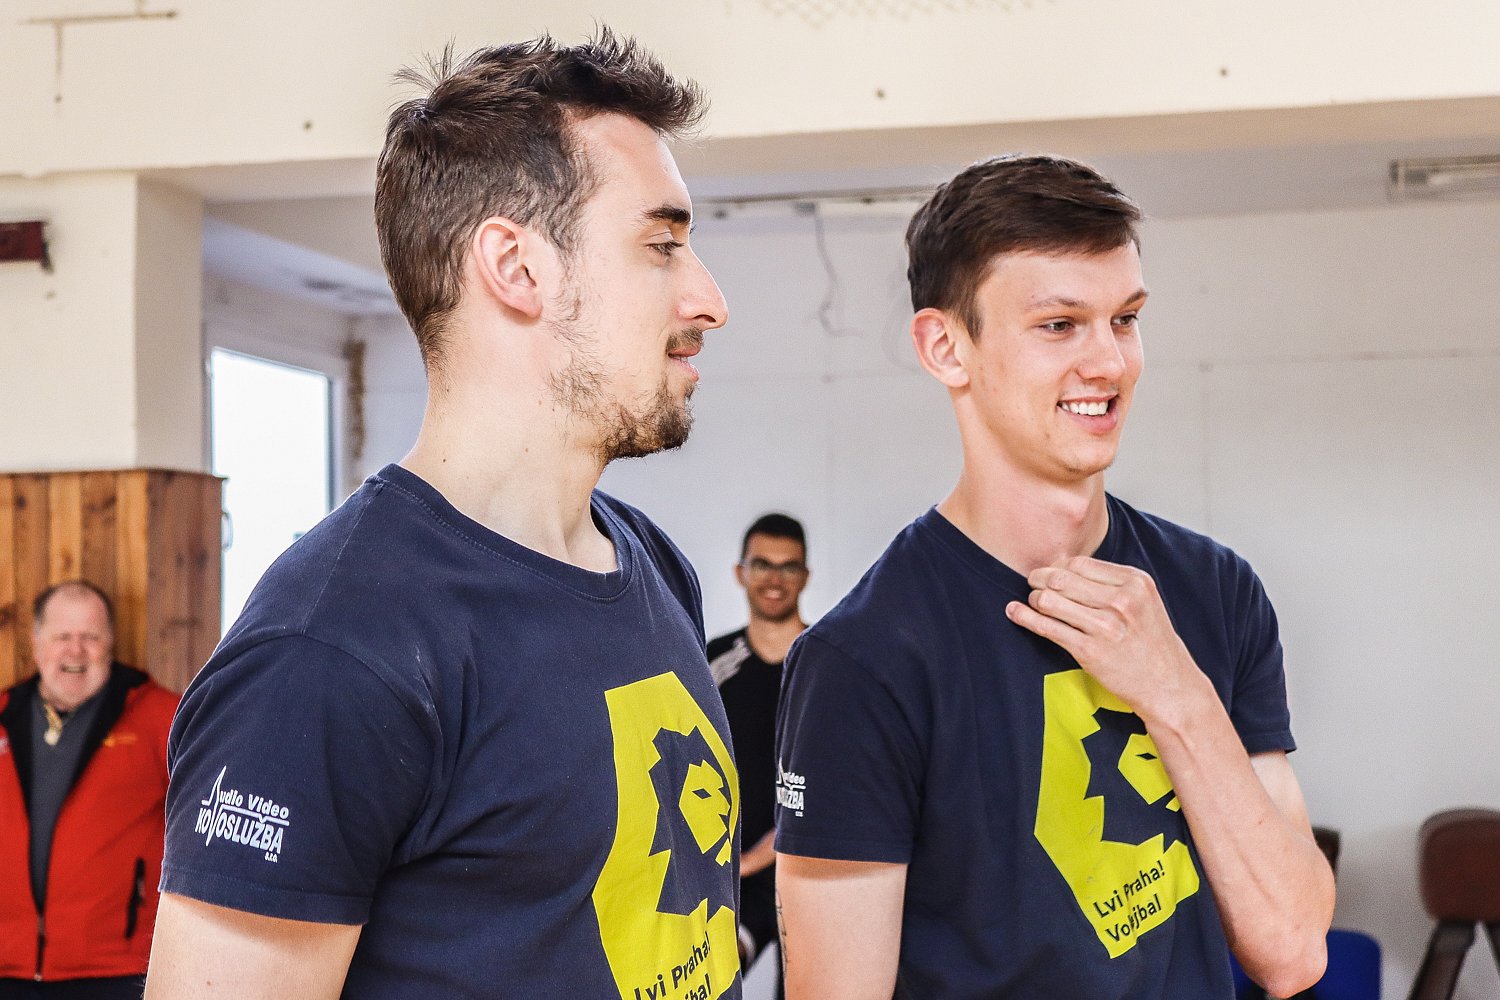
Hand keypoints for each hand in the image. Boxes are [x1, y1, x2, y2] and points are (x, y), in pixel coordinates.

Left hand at [1005, 556, 1202, 719]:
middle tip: (1032, 582)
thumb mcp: (1145, 602)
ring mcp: (1105, 627)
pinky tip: (1014, 612)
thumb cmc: (1153, 643)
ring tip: (1032, 602)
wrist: (1169, 686)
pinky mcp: (1090, 651)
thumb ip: (1112, 583)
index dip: (1058, 567)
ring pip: (1049, 600)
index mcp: (1135, 582)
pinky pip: (1047, 628)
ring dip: (1033, 599)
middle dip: (1039, 578)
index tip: (1050, 573)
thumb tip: (1063, 567)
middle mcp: (1121, 601)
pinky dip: (1025, 617)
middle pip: (1061, 578)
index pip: (1080, 563)